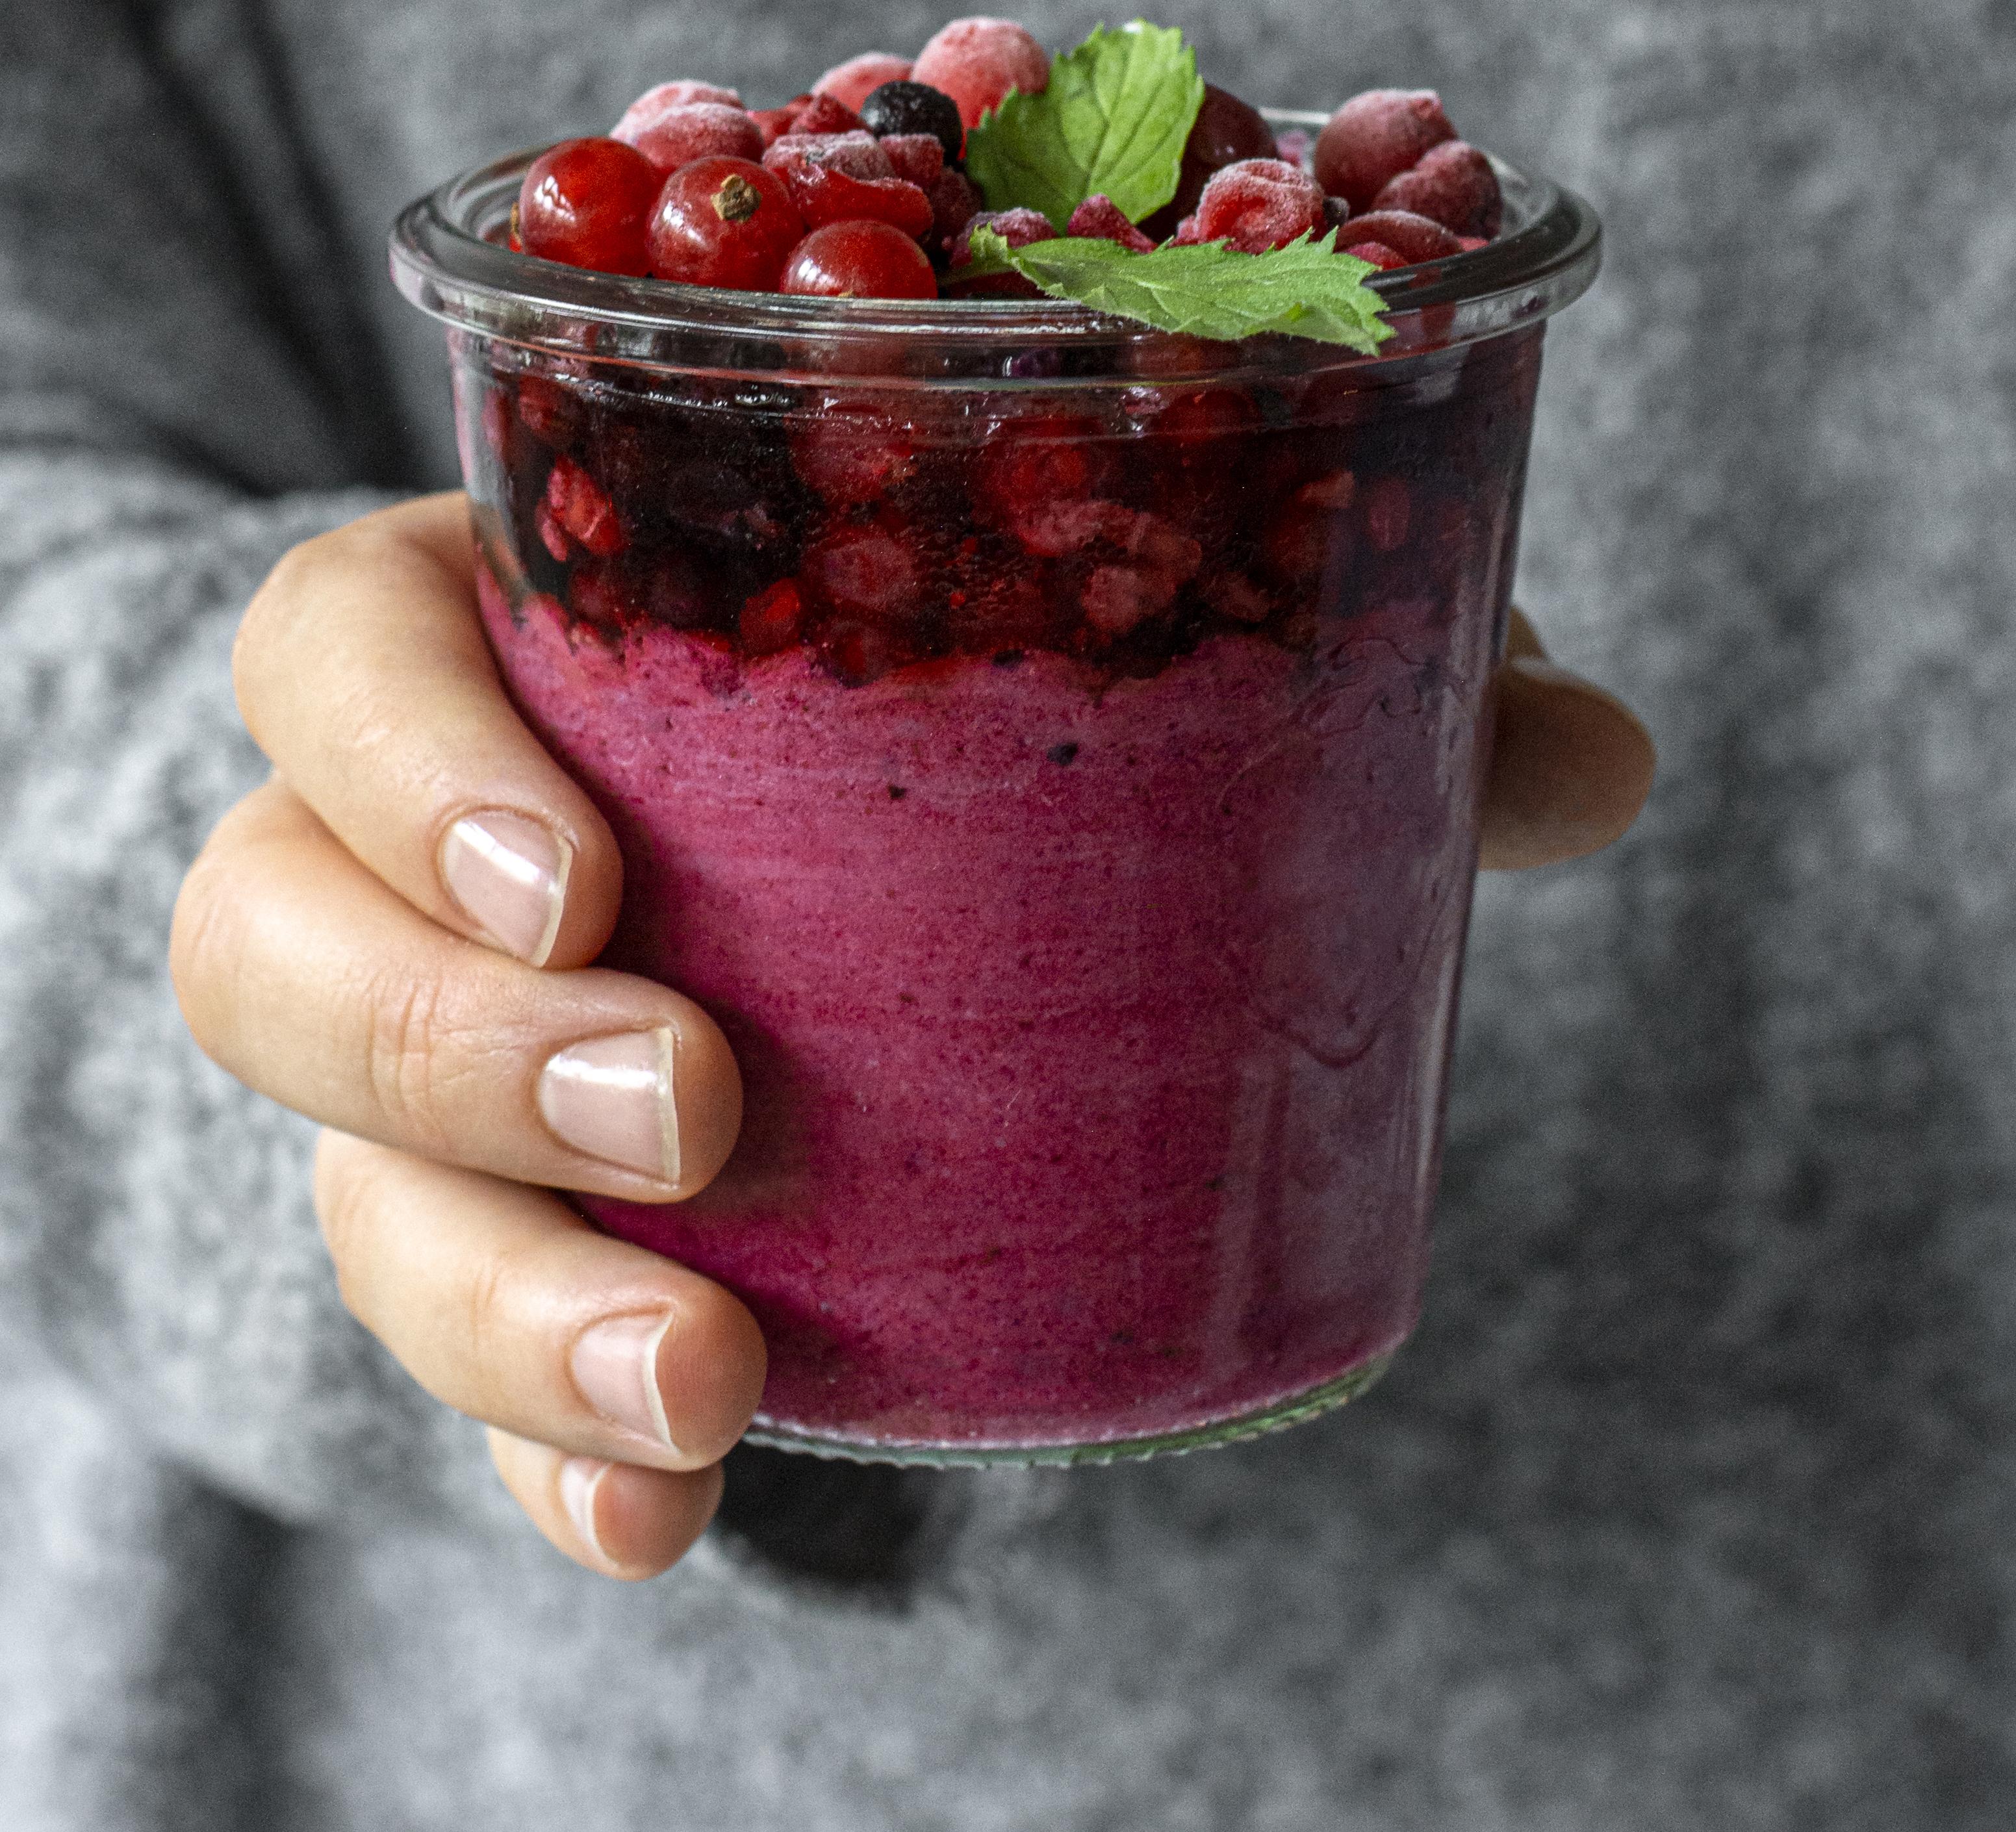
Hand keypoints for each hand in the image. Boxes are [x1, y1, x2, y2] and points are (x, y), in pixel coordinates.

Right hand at [171, 495, 1651, 1581]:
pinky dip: (542, 1441)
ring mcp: (437, 1053)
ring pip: (339, 1174)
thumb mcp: (1070, 657)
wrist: (762, 863)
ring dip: (495, 1299)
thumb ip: (1320, 682)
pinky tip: (668, 1519)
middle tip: (699, 1112)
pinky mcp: (501, 1221)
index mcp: (516, 641)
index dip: (402, 758)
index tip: (589, 876)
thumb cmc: (900, 703)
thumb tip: (1592, 755)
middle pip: (278, 943)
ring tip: (707, 1384)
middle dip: (455, 1049)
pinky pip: (448, 1339)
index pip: (338, 658)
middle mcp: (415, 852)